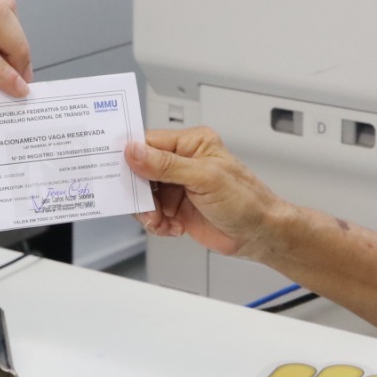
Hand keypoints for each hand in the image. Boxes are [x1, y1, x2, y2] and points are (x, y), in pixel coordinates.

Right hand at [123, 126, 293, 261]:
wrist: (259, 235)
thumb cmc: (246, 201)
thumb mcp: (205, 178)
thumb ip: (166, 165)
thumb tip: (134, 152)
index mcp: (191, 144)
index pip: (149, 142)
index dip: (131, 155)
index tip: (117, 168)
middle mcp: (182, 162)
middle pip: (140, 170)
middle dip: (138, 190)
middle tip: (141, 204)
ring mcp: (178, 187)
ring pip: (143, 195)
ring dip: (146, 211)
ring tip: (159, 220)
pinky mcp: (177, 209)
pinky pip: (151, 214)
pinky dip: (156, 224)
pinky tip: (171, 228)